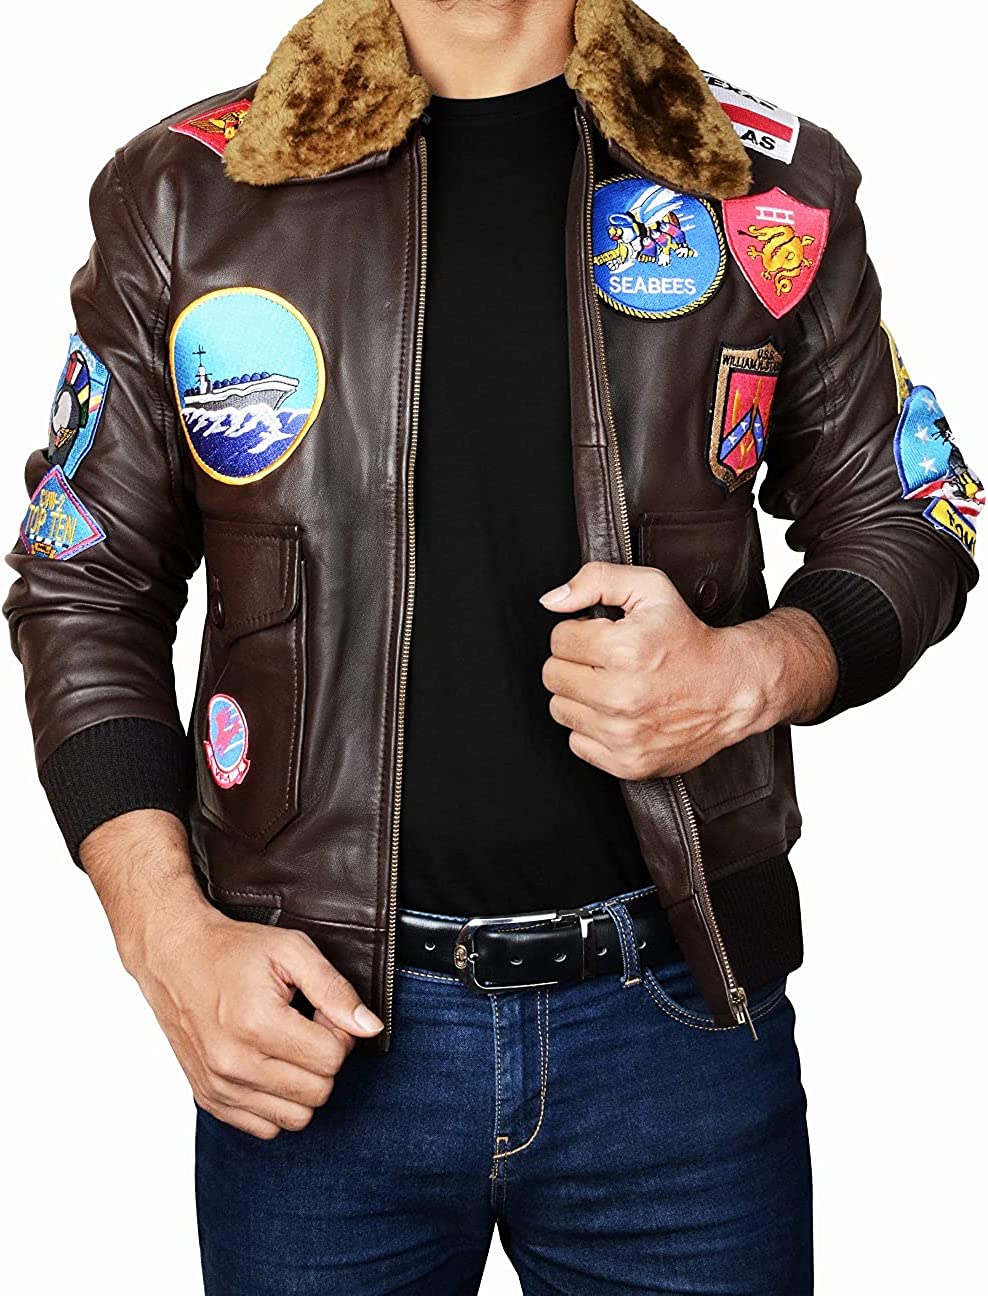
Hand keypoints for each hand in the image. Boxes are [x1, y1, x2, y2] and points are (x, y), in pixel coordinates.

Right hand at [132, 907, 382, 1139]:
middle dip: (324, 1058)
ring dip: (303, 1084)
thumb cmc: (233, 950)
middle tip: (305, 1026)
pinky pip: (265, 1128)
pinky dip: (277, 1103)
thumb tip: (371, 1028)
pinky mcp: (209, 1099)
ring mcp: (219, 1086)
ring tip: (287, 1046)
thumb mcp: (292, 950)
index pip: (332, 1058)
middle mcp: (234, 1063)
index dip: (338, 1031)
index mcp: (257, 1024)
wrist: (174, 956)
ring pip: (296, 1118)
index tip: (319, 1011)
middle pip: (318, 1092)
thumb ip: (335, 990)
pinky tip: (269, 1066)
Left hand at [540, 562, 836, 779]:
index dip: (581, 632)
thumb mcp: (651, 590)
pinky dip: (592, 728)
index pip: (559, 639)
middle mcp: (622, 696)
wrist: (731, 689)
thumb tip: (552, 601)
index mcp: (625, 650)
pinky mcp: (627, 762)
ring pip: (561, 709)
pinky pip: (577, 742)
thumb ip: (597, 580)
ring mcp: (624, 734)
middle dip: (576, 662)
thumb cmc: (690, 640)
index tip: (604, 636)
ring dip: (581, 696)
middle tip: (607, 661)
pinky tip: (618, 714)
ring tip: (613, 686)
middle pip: (554, 675)